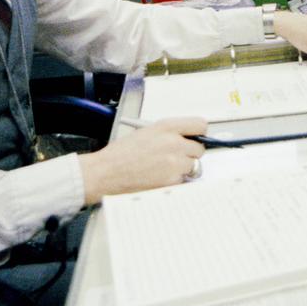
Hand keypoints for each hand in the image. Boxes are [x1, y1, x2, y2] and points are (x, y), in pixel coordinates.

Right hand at [78, 116, 205, 203]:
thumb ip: (169, 133)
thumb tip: (187, 137)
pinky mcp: (172, 180)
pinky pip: (183, 179)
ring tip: (163, 167)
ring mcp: (174, 163)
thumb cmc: (121, 154)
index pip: (200, 125)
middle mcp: (173, 143)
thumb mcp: (146, 132)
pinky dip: (175, 180)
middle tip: (177, 156)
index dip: (200, 133)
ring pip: (193, 165)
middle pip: (200, 148)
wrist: (106, 172)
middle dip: (191, 153)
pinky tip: (159, 176)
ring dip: (183, 168)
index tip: (197, 137)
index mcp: (166, 127)